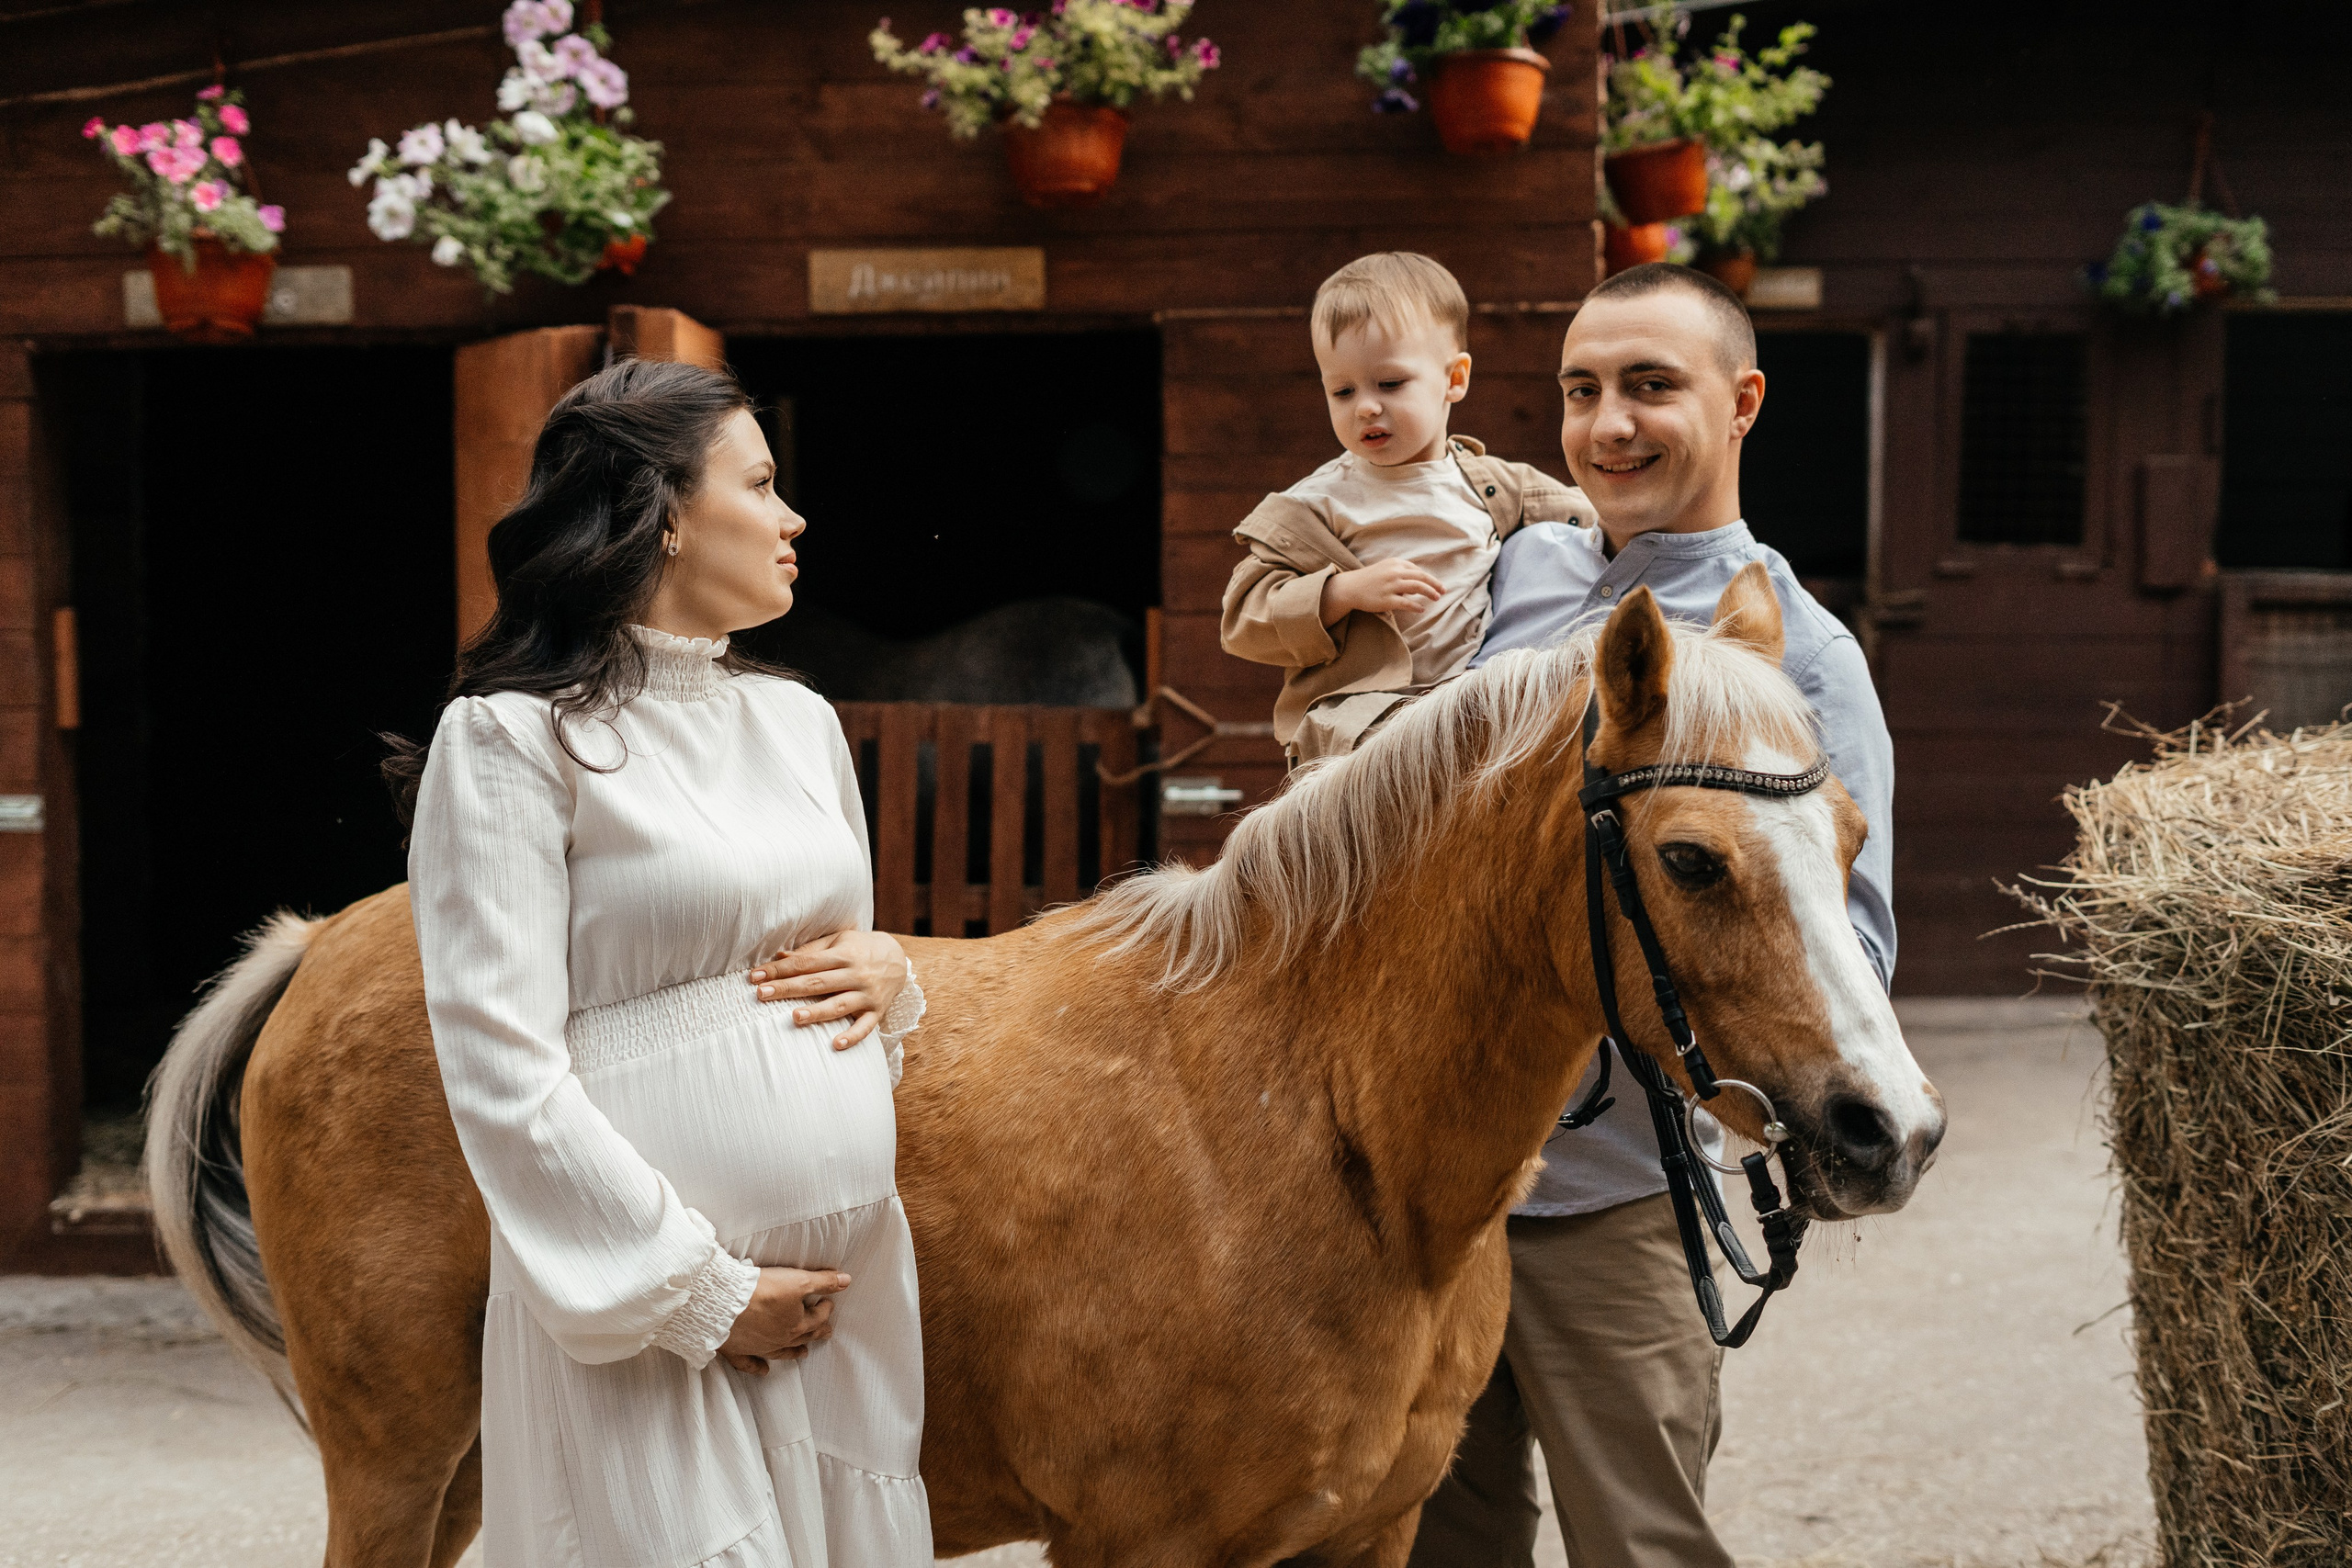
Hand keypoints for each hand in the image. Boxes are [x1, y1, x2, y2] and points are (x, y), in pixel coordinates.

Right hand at [718, 1266, 850, 1375]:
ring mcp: (759, 1347)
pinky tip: (764, 1371)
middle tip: (826, 1333)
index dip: (826, 1308)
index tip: (829, 1302)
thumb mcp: (799, 1280)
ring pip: (781, 1352)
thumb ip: (823, 1281)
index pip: (818, 1318)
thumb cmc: (762, 1291)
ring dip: (793, 1353)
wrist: (724, 1304)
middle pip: (803, 1337)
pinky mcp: (737, 1350)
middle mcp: (780, 1339)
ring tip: (804, 1354)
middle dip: (816, 1333)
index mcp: (796, 1325)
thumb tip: (847, 1281)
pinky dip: (757, 1367)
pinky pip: (750, 1363)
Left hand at [748, 929, 907, 1049]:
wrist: (898, 958)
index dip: (780, 969)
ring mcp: (867, 995)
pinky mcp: (877, 1012)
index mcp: (843, 955)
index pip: (805, 963)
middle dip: (787, 988)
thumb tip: (778, 956)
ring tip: (795, 1018)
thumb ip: (810, 951)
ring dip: (817, 1012)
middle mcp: (855, 974)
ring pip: (839, 1005)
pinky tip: (836, 1044)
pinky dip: (852, 1037)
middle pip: (817, 983)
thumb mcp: (838, 942)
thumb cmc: (860, 949)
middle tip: (761, 994)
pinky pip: (865, 1027)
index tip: (755, 976)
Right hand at [1321, 559, 1445, 625]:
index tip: (1438, 585)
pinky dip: (1416, 606)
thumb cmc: (1369, 579)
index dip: (1430, 578)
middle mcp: (1394, 572)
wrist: (1350, 587)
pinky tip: (1421, 609)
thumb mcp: (1386, 570)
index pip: (1417, 570)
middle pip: (1421, 577)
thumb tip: (1419, 585)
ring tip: (1436, 598)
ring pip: (1417, 587)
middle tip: (1443, 591)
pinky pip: (1406, 603)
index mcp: (1395, 563)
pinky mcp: (1386, 599)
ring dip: (1429, 593)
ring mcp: (1390, 586)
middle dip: (1434, 584)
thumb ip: (1402, 573)